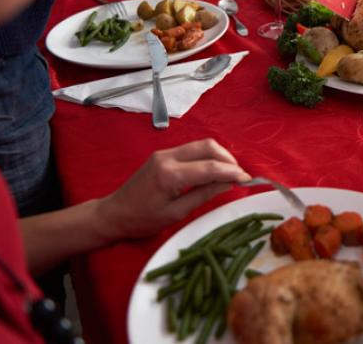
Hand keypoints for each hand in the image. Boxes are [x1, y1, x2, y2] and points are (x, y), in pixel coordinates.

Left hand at [95, 139, 250, 239]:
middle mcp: (168, 157)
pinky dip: (208, 156)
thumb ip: (204, 195)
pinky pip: (192, 149)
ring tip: (230, 173)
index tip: (248, 179)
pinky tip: (214, 170)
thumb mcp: (177, 213)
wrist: (114, 213)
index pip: (210, 167)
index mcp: (170, 174)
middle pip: (208, 146)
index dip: (232, 172)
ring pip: (202, 144)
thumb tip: (229, 183)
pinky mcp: (164, 154)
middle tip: (239, 175)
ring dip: (220, 155)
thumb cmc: (143, 219)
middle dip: (229, 158)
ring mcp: (165, 152)